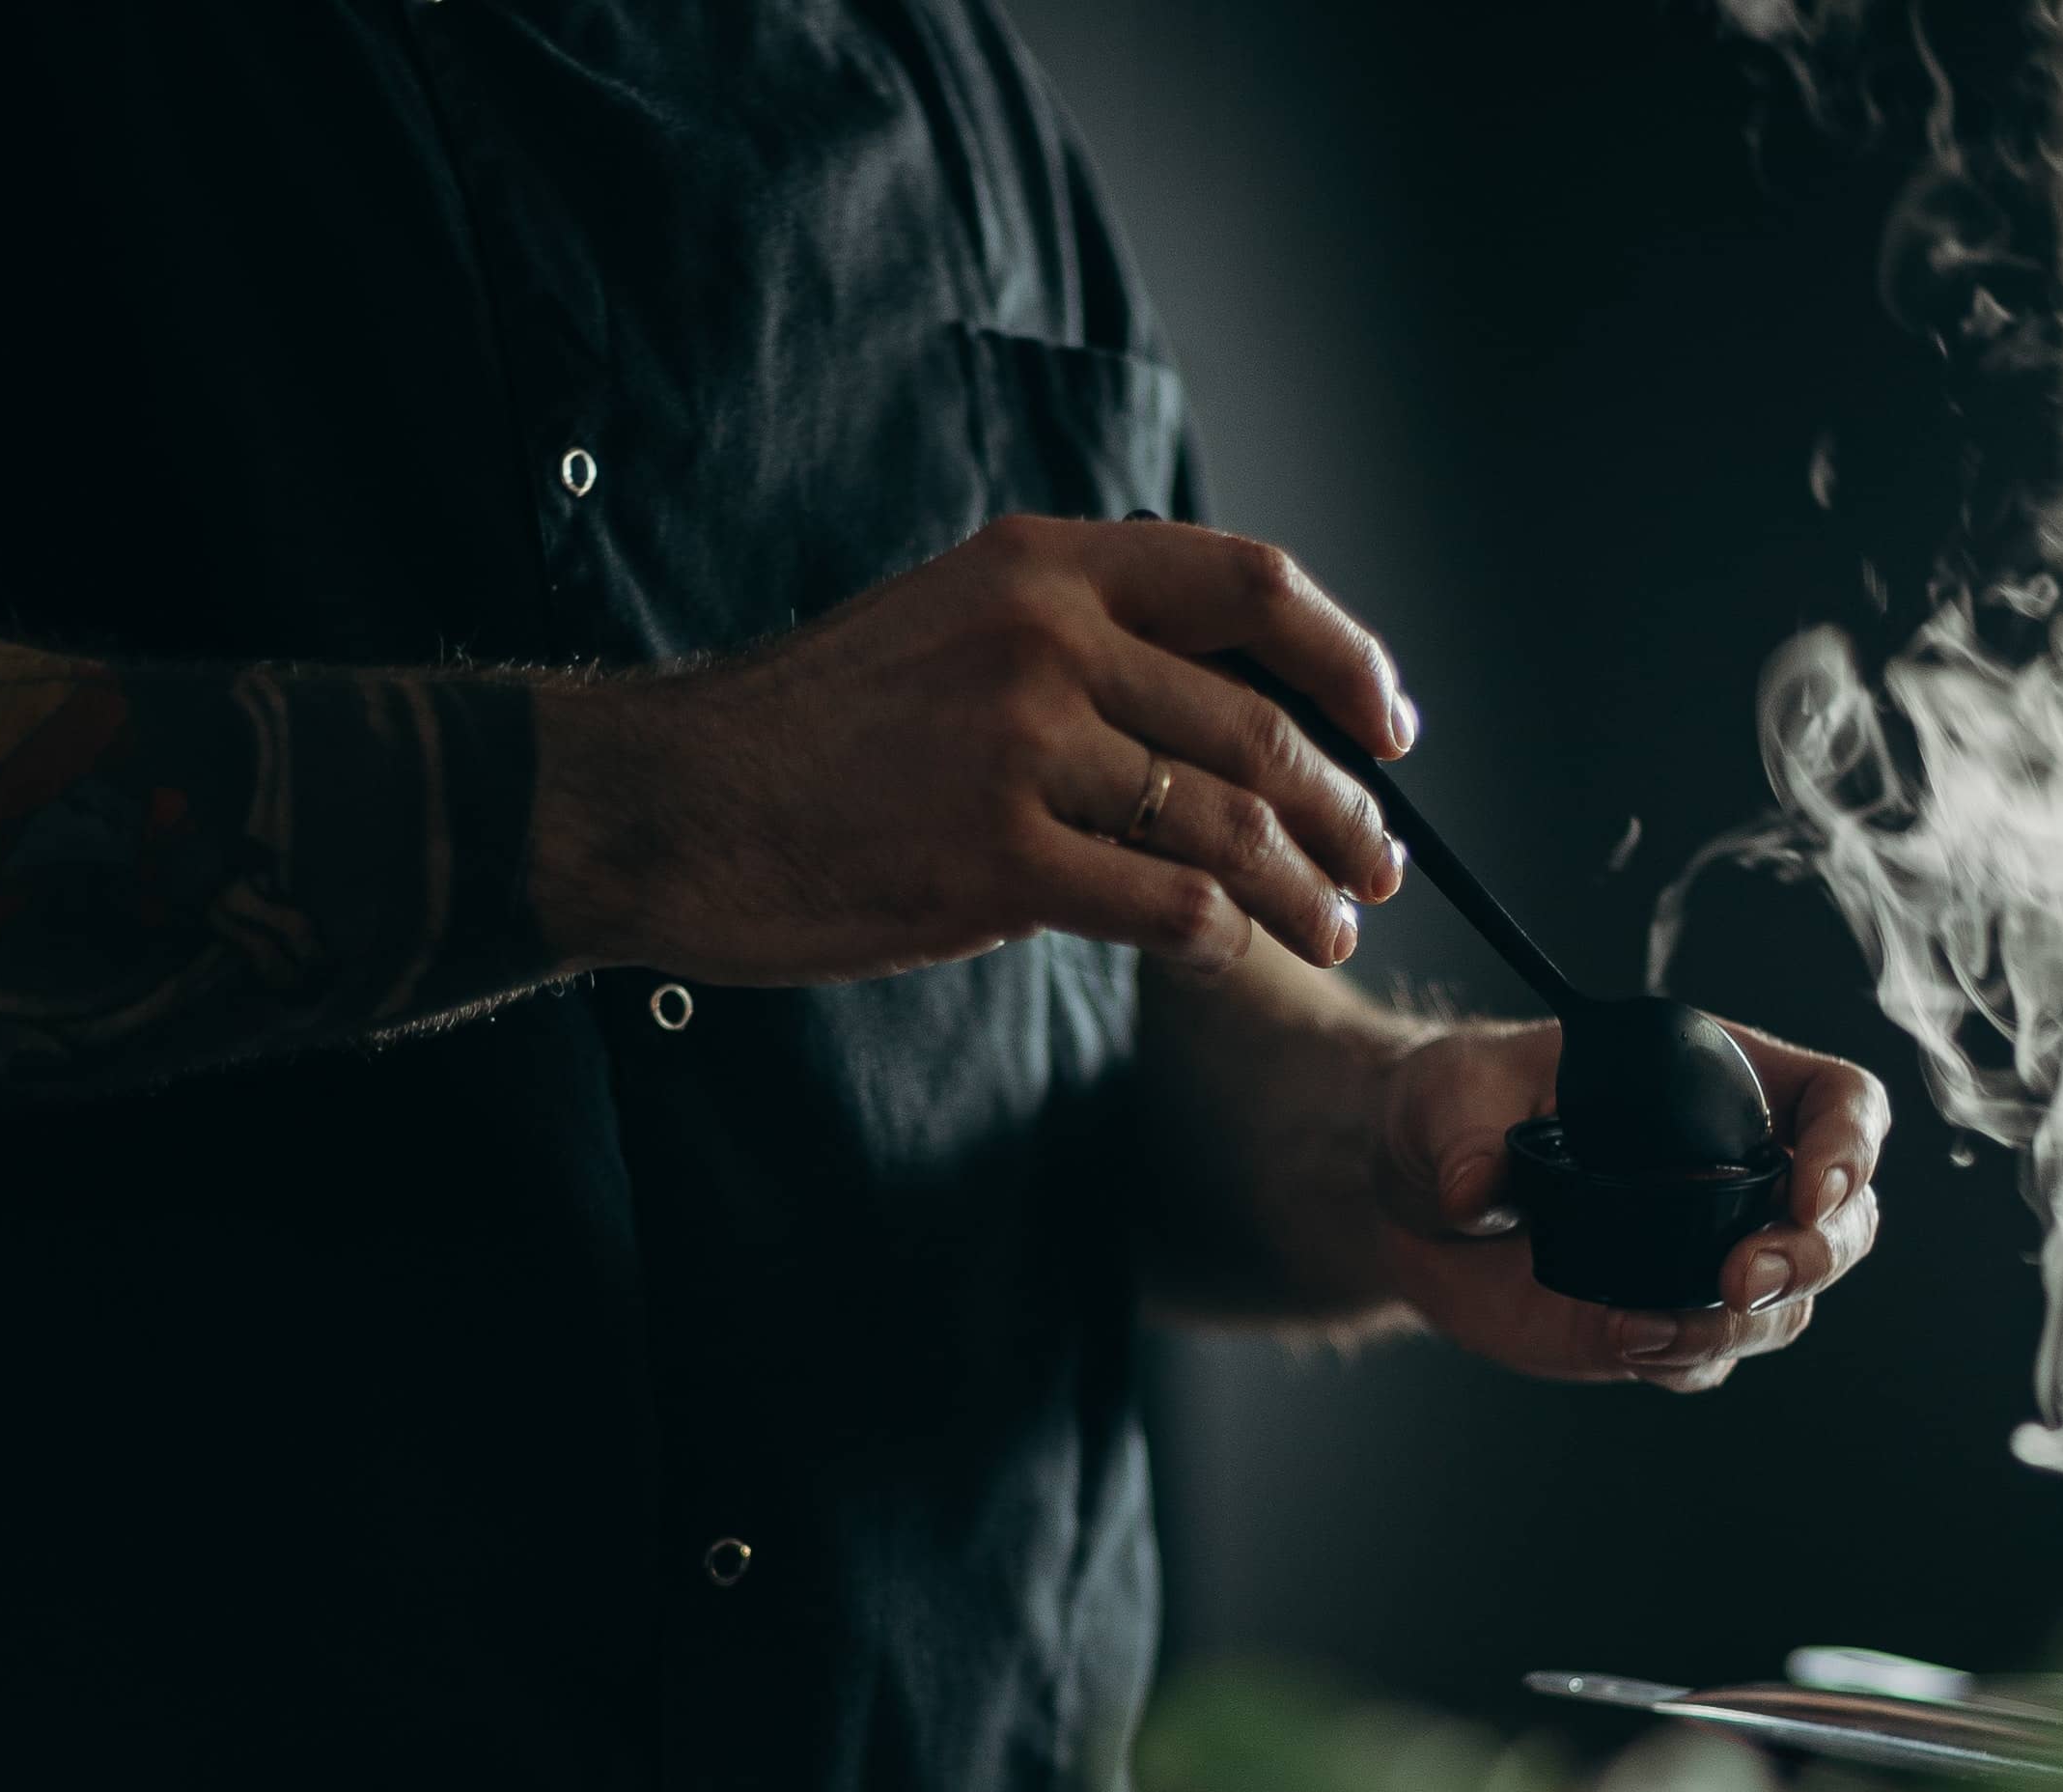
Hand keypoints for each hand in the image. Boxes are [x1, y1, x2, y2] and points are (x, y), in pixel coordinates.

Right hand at [525, 515, 1414, 986]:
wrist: (671, 801)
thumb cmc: (814, 733)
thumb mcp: (952, 627)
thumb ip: (1080, 645)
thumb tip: (1226, 704)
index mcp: (1042, 566)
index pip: (1250, 587)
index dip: (1346, 660)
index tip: (1391, 727)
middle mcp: (1044, 639)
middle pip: (1259, 726)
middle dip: (1348, 811)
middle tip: (1380, 865)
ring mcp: (1021, 748)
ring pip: (1231, 824)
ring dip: (1305, 891)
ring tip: (1333, 929)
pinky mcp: (995, 861)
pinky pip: (1168, 905)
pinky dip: (1223, 937)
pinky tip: (1232, 954)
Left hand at [1372, 1018, 1888, 1388]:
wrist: (1409, 1202)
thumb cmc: (1453, 1107)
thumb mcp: (1452, 1092)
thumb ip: (1467, 1132)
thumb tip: (1474, 1191)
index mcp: (1722, 1083)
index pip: (1839, 1103)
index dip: (1851, 1147)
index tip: (1812, 1192)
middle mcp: (1734, 1174)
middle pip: (1844, 1220)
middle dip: (1812, 1258)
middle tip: (1740, 1282)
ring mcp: (1704, 1256)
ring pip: (1785, 1305)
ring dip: (1745, 1326)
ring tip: (1651, 1330)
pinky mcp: (1660, 1323)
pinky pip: (1704, 1359)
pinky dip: (1683, 1360)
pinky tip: (1627, 1344)